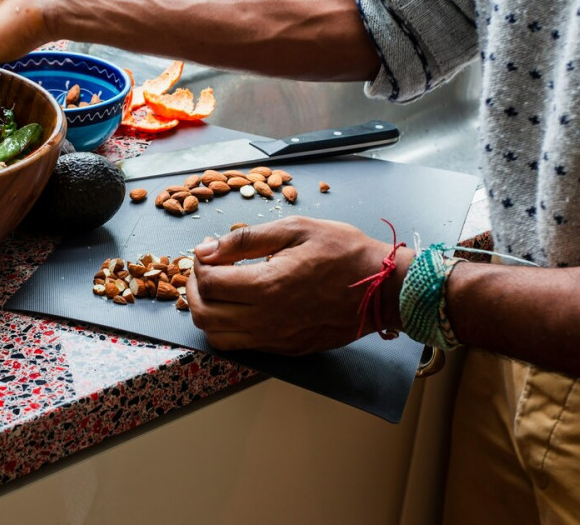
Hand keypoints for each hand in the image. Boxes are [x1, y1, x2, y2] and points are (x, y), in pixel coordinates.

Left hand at [185, 216, 413, 354]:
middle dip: (194, 289)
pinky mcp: (286, 350)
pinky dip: (227, 328)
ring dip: (207, 313)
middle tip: (205, 269)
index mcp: (268, 287)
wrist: (385, 289)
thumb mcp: (295, 229)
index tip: (208, 249)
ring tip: (217, 290)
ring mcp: (276, 339)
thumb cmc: (345, 253)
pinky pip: (241, 346)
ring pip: (218, 337)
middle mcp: (267, 320)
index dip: (199, 263)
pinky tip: (238, 306)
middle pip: (204, 315)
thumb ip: (246, 240)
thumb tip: (207, 248)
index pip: (208, 283)